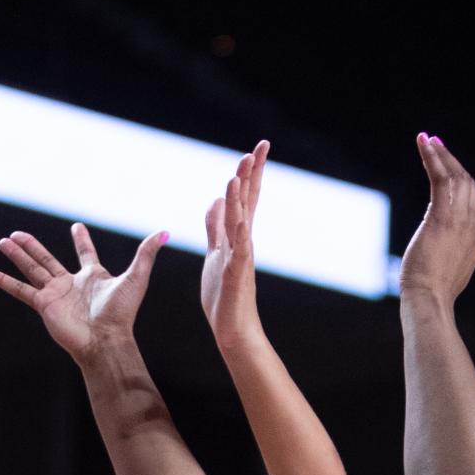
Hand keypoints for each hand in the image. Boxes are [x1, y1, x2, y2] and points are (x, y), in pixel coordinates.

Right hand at [0, 222, 167, 364]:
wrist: (105, 340)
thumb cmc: (121, 313)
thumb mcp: (136, 278)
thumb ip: (146, 254)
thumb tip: (164, 231)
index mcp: (92, 277)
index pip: (85, 254)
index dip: (81, 240)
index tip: (76, 227)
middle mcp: (70, 284)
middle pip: (47, 259)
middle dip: (33, 246)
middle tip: (18, 233)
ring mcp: (55, 294)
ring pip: (31, 269)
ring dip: (17, 255)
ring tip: (3, 242)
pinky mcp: (43, 304)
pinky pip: (19, 289)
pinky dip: (3, 281)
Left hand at [201, 141, 268, 348]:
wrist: (232, 327)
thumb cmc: (224, 294)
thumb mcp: (215, 253)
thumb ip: (216, 226)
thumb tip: (216, 200)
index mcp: (237, 235)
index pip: (246, 198)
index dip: (250, 173)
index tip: (256, 148)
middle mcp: (243, 239)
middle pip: (248, 200)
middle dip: (252, 173)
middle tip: (259, 146)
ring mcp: (242, 253)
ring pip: (242, 217)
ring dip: (241, 193)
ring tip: (240, 169)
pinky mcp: (236, 270)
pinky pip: (238, 245)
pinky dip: (237, 226)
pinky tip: (236, 211)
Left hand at [398, 134, 474, 302]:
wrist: (430, 298)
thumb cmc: (434, 290)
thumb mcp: (450, 266)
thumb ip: (451, 249)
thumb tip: (438, 243)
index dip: (465, 183)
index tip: (450, 170)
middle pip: (469, 183)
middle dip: (452, 161)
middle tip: (436, 143)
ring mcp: (461, 218)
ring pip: (456, 176)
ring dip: (441, 154)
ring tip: (427, 139)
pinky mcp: (442, 216)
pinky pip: (440, 178)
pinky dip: (433, 157)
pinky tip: (424, 143)